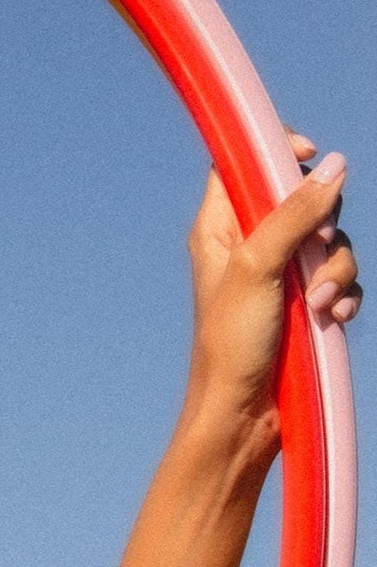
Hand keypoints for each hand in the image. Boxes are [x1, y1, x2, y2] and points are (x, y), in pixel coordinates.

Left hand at [184, 131, 360, 459]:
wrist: (242, 417)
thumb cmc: (230, 346)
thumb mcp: (258, 268)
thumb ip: (294, 213)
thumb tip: (335, 165)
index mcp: (220, 228)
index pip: (245, 163)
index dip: (277, 150)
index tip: (307, 154)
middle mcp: (250, 245)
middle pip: (304, 198)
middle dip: (324, 225)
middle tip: (316, 250)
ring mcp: (281, 275)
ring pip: (332, 242)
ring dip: (337, 271)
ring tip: (319, 307)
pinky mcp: (306, 304)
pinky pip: (342, 279)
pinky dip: (344, 296)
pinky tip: (333, 320)